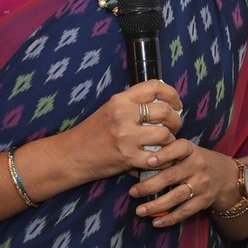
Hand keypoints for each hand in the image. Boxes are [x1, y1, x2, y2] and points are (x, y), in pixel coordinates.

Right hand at [64, 80, 183, 180]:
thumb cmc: (92, 133)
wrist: (71, 155)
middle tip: (174, 127)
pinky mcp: (127, 157)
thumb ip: (132, 104)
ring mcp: (126, 137)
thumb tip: (162, 101)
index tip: (176, 104)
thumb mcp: (110, 109)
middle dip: (176, 120)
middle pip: (165, 111)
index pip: (155, 87)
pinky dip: (163, 160)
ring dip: (171, 141)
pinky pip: (157, 158)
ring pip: (165, 135)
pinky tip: (160, 159)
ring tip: (166, 144)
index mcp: (120, 100)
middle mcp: (123, 115)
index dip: (172, 94)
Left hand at [131, 142, 239, 227]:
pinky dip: (169, 218)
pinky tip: (156, 222)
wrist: (225, 175)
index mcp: (191, 150)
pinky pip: (184, 211)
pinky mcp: (203, 201)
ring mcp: (201, 184)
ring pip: (176, 197)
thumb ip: (166, 154)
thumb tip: (135, 165)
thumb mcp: (187, 151)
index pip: (178, 148)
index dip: (164, 154)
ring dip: (156, 206)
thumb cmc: (195, 160)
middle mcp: (197, 166)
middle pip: (171, 176)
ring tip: (139, 211)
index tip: (149, 161)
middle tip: (132, 192)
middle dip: (150, 186)